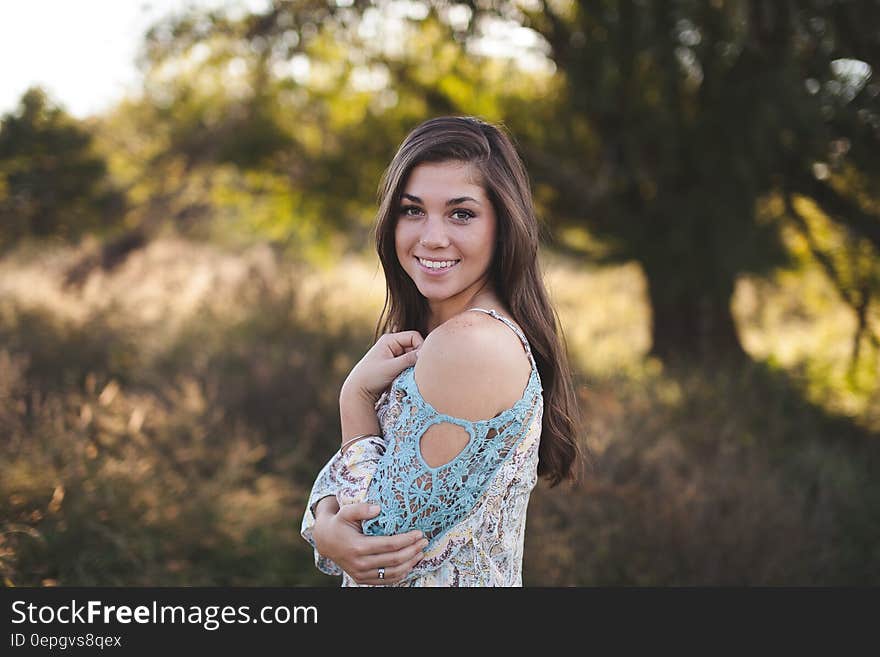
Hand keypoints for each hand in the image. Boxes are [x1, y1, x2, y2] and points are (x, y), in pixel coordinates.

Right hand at [312, 500, 428, 585]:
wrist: (326, 541)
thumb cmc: (339, 523)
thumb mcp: (346, 512)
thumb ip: (361, 509)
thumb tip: (378, 509)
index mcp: (358, 547)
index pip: (390, 545)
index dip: (407, 540)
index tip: (419, 533)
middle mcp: (360, 563)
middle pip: (395, 560)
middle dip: (413, 550)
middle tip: (424, 541)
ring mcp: (361, 574)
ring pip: (393, 573)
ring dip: (410, 563)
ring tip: (420, 552)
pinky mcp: (362, 579)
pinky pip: (386, 581)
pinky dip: (401, 574)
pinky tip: (409, 564)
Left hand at [342, 331, 423, 402]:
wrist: (358, 390)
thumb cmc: (371, 377)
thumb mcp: (391, 367)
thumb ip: (408, 359)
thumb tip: (424, 354)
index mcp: (389, 339)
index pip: (414, 336)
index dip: (421, 346)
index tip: (422, 361)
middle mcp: (392, 344)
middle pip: (414, 346)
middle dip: (417, 357)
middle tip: (417, 369)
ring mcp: (393, 354)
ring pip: (412, 356)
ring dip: (414, 365)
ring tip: (410, 375)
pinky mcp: (394, 364)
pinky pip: (408, 364)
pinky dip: (410, 370)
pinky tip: (407, 377)